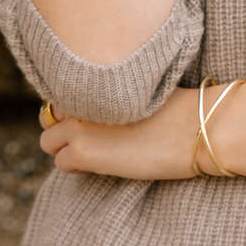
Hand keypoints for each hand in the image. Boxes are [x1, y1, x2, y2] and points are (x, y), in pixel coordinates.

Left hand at [38, 87, 220, 180]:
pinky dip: (77, 167)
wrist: (197, 129)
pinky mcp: (83, 153)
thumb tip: (105, 103)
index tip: (93, 119)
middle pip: (51, 115)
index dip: (75, 109)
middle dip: (64, 127)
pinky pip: (61, 163)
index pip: (63, 92)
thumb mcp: (144, 88)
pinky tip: (102, 165)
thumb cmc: (183, 109)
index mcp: (98, 78)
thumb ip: (116, 90)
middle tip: (91, 138)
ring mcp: (79, 125)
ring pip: (49, 141)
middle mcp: (82, 99)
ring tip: (96, 153)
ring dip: (67, 149)